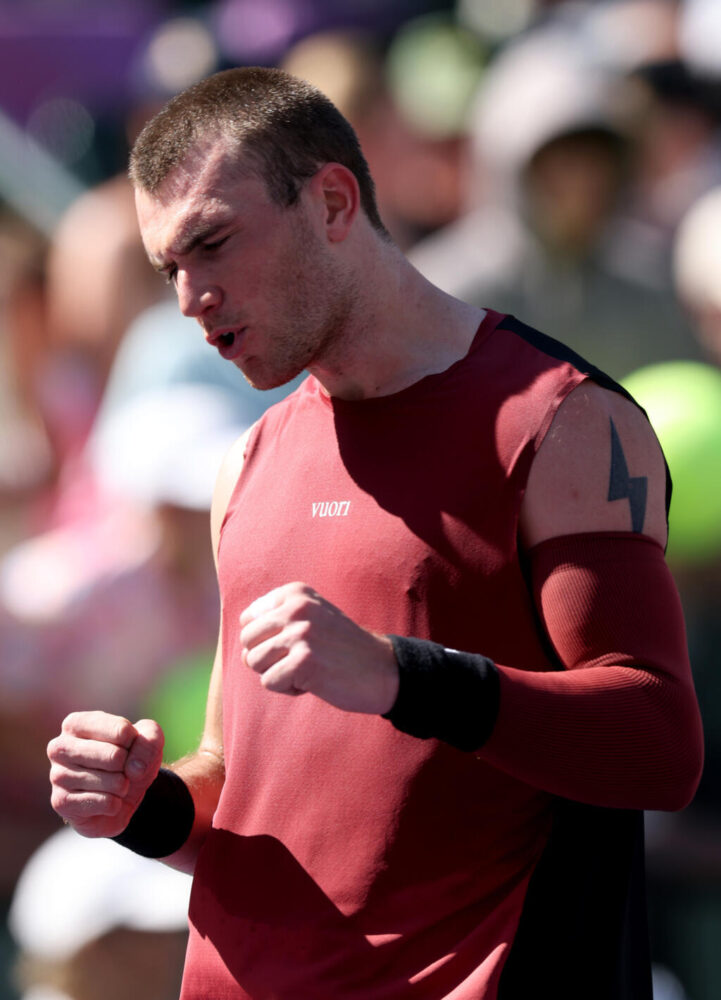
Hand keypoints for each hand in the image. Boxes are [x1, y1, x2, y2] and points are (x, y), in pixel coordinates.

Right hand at [48, 711, 163, 837]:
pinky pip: (105, 803)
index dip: (135, 742)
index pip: (121, 730)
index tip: (129, 746)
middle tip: (122, 769)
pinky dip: (116, 804)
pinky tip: (107, 800)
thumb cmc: (130, 758)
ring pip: (111, 782)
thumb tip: (135, 768)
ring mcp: (57, 775)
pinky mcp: (61, 803)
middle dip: (129, 766)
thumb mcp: (149, 739)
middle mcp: (60, 747)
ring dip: (123, 786)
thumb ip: (150, 741)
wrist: (120, 795)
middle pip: (114, 756)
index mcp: (76, 723)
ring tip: (115, 784)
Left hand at [239, 582, 398, 714]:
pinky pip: (269, 682)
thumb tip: (241, 647)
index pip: (248, 620)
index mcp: (295, 593)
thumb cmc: (340, 648)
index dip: (266, 640)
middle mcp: (296, 607)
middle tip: (299, 660)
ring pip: (254, 663)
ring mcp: (301, 633)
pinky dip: (288, 689)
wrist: (382, 669)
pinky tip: (314, 681)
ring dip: (278, 674)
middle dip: (266, 659)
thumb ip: (276, 619)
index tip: (295, 644)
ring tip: (308, 669)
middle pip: (247, 642)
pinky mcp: (304, 661)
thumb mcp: (311, 617)